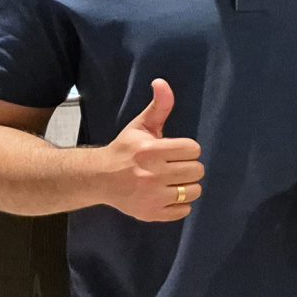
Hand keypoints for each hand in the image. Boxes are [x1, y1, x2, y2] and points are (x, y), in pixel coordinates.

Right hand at [97, 79, 203, 221]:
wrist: (99, 178)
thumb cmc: (125, 150)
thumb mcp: (140, 126)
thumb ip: (158, 106)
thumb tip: (162, 82)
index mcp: (151, 151)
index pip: (192, 149)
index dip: (186, 149)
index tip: (175, 151)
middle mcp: (152, 175)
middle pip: (197, 170)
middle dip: (188, 166)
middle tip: (174, 166)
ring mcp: (152, 196)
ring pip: (194, 191)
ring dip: (188, 186)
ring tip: (173, 181)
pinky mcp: (152, 213)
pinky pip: (184, 211)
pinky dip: (180, 204)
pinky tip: (167, 195)